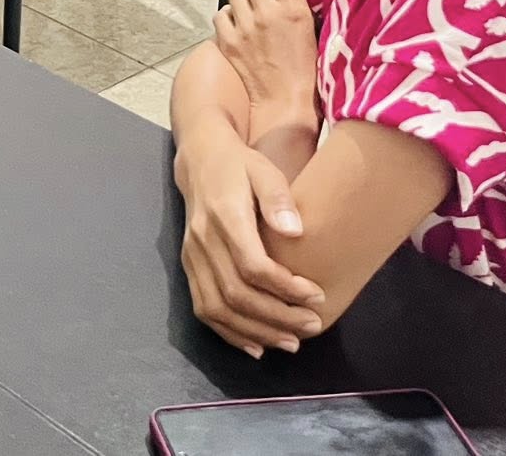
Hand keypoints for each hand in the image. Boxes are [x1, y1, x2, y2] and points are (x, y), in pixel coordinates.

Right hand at [175, 123, 326, 357]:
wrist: (199, 160)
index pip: (252, 265)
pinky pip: (203, 308)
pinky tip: (256, 345)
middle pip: (236, 293)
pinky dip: (229, 332)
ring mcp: (191, 256)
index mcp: (224, 216)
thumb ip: (278, 199)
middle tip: (311, 325)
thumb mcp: (264, 170)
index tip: (317, 295)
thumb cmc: (240, 166)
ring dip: (255, 331)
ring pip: (217, 307)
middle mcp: (202, 240)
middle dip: (277, 317)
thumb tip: (295, 231)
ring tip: (290, 342)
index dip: (285, 288)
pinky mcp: (188, 265)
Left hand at [214, 0, 318, 130]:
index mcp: (295, 11)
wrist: (285, 106)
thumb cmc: (307, 77)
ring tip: (252, 7)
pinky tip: (239, 24)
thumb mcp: (318, 35)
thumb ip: (306, 8)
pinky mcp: (228, 42)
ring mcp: (245, 27)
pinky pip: (221, 14)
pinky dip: (228, 16)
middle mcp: (268, 14)